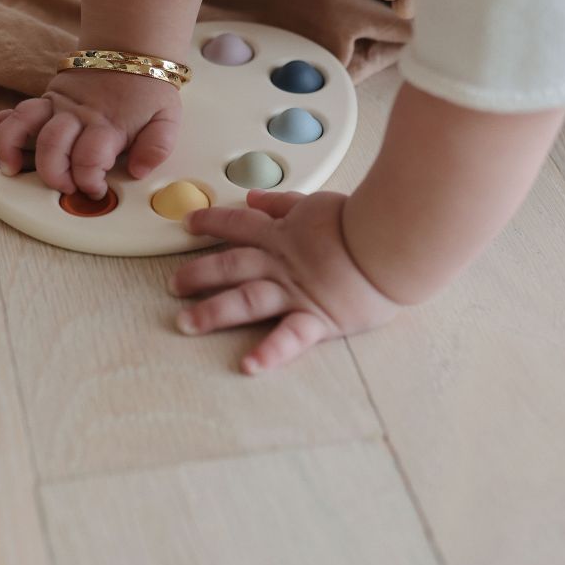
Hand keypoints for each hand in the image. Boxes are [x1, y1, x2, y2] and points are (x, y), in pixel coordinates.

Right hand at [0, 69, 180, 198]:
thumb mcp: (167, 118)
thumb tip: (139, 171)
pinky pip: (14, 112)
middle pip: (53, 145)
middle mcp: (77, 115)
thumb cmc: (148, 90)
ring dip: (11, 148)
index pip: (90, 158)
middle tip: (62, 188)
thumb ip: (158, 146)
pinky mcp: (45, 100)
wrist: (132, 51)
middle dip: (53, 173)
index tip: (96, 191)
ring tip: (9, 169)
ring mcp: (57, 106)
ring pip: (24, 124)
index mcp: (108, 125)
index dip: (90, 180)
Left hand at [170, 189, 402, 373]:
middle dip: (198, 274)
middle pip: (231, 265)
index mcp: (282, 233)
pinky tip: (249, 365)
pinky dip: (270, 352)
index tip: (189, 224)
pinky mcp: (318, 318)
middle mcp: (282, 263)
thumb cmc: (362, 220)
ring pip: (246, 300)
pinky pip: (290, 337)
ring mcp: (297, 291)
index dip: (210, 222)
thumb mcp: (317, 202)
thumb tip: (254, 199)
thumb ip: (283, 204)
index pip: (237, 224)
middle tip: (172, 285)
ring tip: (186, 323)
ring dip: (213, 312)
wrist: (392, 241)